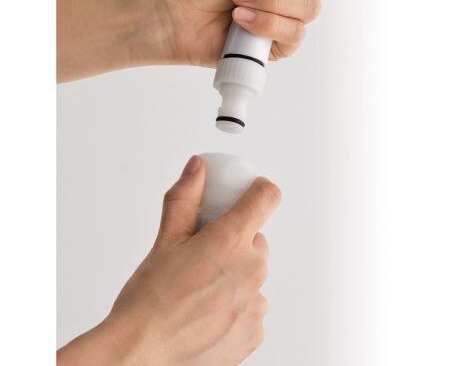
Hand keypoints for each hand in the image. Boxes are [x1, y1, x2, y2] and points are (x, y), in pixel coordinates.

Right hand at [57, 156, 280, 364]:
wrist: (140, 353)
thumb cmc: (150, 301)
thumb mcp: (166, 240)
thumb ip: (185, 198)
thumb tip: (197, 169)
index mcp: (230, 241)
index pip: (266, 197)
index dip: (259, 190)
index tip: (251, 192)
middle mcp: (251, 270)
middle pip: (255, 240)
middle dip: (235, 242)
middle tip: (205, 256)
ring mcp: (256, 304)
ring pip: (253, 275)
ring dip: (236, 275)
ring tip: (202, 290)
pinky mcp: (254, 332)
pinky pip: (252, 306)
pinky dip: (237, 305)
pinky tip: (208, 312)